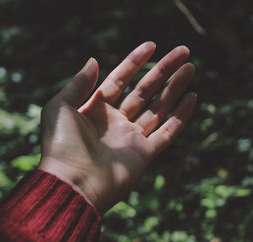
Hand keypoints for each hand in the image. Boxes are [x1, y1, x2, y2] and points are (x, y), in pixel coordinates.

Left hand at [39, 42, 195, 213]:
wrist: (72, 185)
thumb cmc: (61, 146)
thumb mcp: (60, 107)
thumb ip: (78, 84)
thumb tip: (94, 60)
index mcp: (95, 110)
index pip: (120, 80)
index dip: (135, 62)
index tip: (151, 45)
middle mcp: (115, 122)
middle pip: (144, 91)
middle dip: (163, 71)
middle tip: (183, 52)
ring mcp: (131, 139)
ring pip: (158, 108)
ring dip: (175, 88)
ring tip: (190, 68)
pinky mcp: (144, 155)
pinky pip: (167, 132)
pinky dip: (181, 117)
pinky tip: (192, 98)